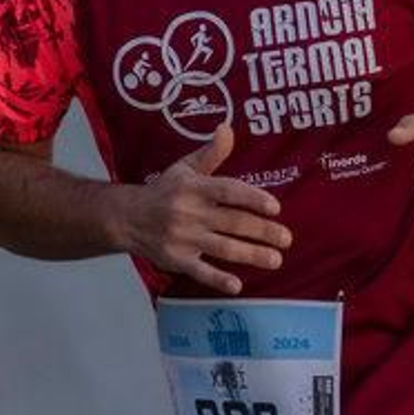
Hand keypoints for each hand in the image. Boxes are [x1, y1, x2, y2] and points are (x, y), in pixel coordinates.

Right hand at [122, 124, 292, 293]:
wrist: (126, 218)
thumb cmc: (164, 191)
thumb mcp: (185, 168)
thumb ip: (211, 153)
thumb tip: (227, 129)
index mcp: (193, 188)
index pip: (227, 191)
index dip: (252, 198)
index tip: (275, 207)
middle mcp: (189, 212)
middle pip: (232, 222)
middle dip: (262, 231)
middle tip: (286, 239)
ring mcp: (182, 238)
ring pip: (222, 248)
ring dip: (251, 255)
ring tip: (276, 259)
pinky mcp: (176, 260)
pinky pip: (199, 271)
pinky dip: (217, 279)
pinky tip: (237, 286)